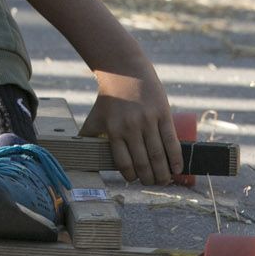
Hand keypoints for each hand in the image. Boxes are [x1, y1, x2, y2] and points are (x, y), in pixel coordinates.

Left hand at [79, 68, 183, 185]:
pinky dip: (176, 159)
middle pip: (143, 162)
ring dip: (163, 174)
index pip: (123, 163)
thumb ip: (88, 137)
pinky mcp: (163, 114)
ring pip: (158, 155)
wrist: (124, 72)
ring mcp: (148, 120)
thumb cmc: (109, 99)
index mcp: (114, 130)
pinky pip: (171, 141)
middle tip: (152, 184)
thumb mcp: (95, 118)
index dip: (131, 176)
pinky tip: (177, 170)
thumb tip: (77, 156)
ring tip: (164, 181)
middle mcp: (131, 127)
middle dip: (148, 179)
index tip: (135, 180)